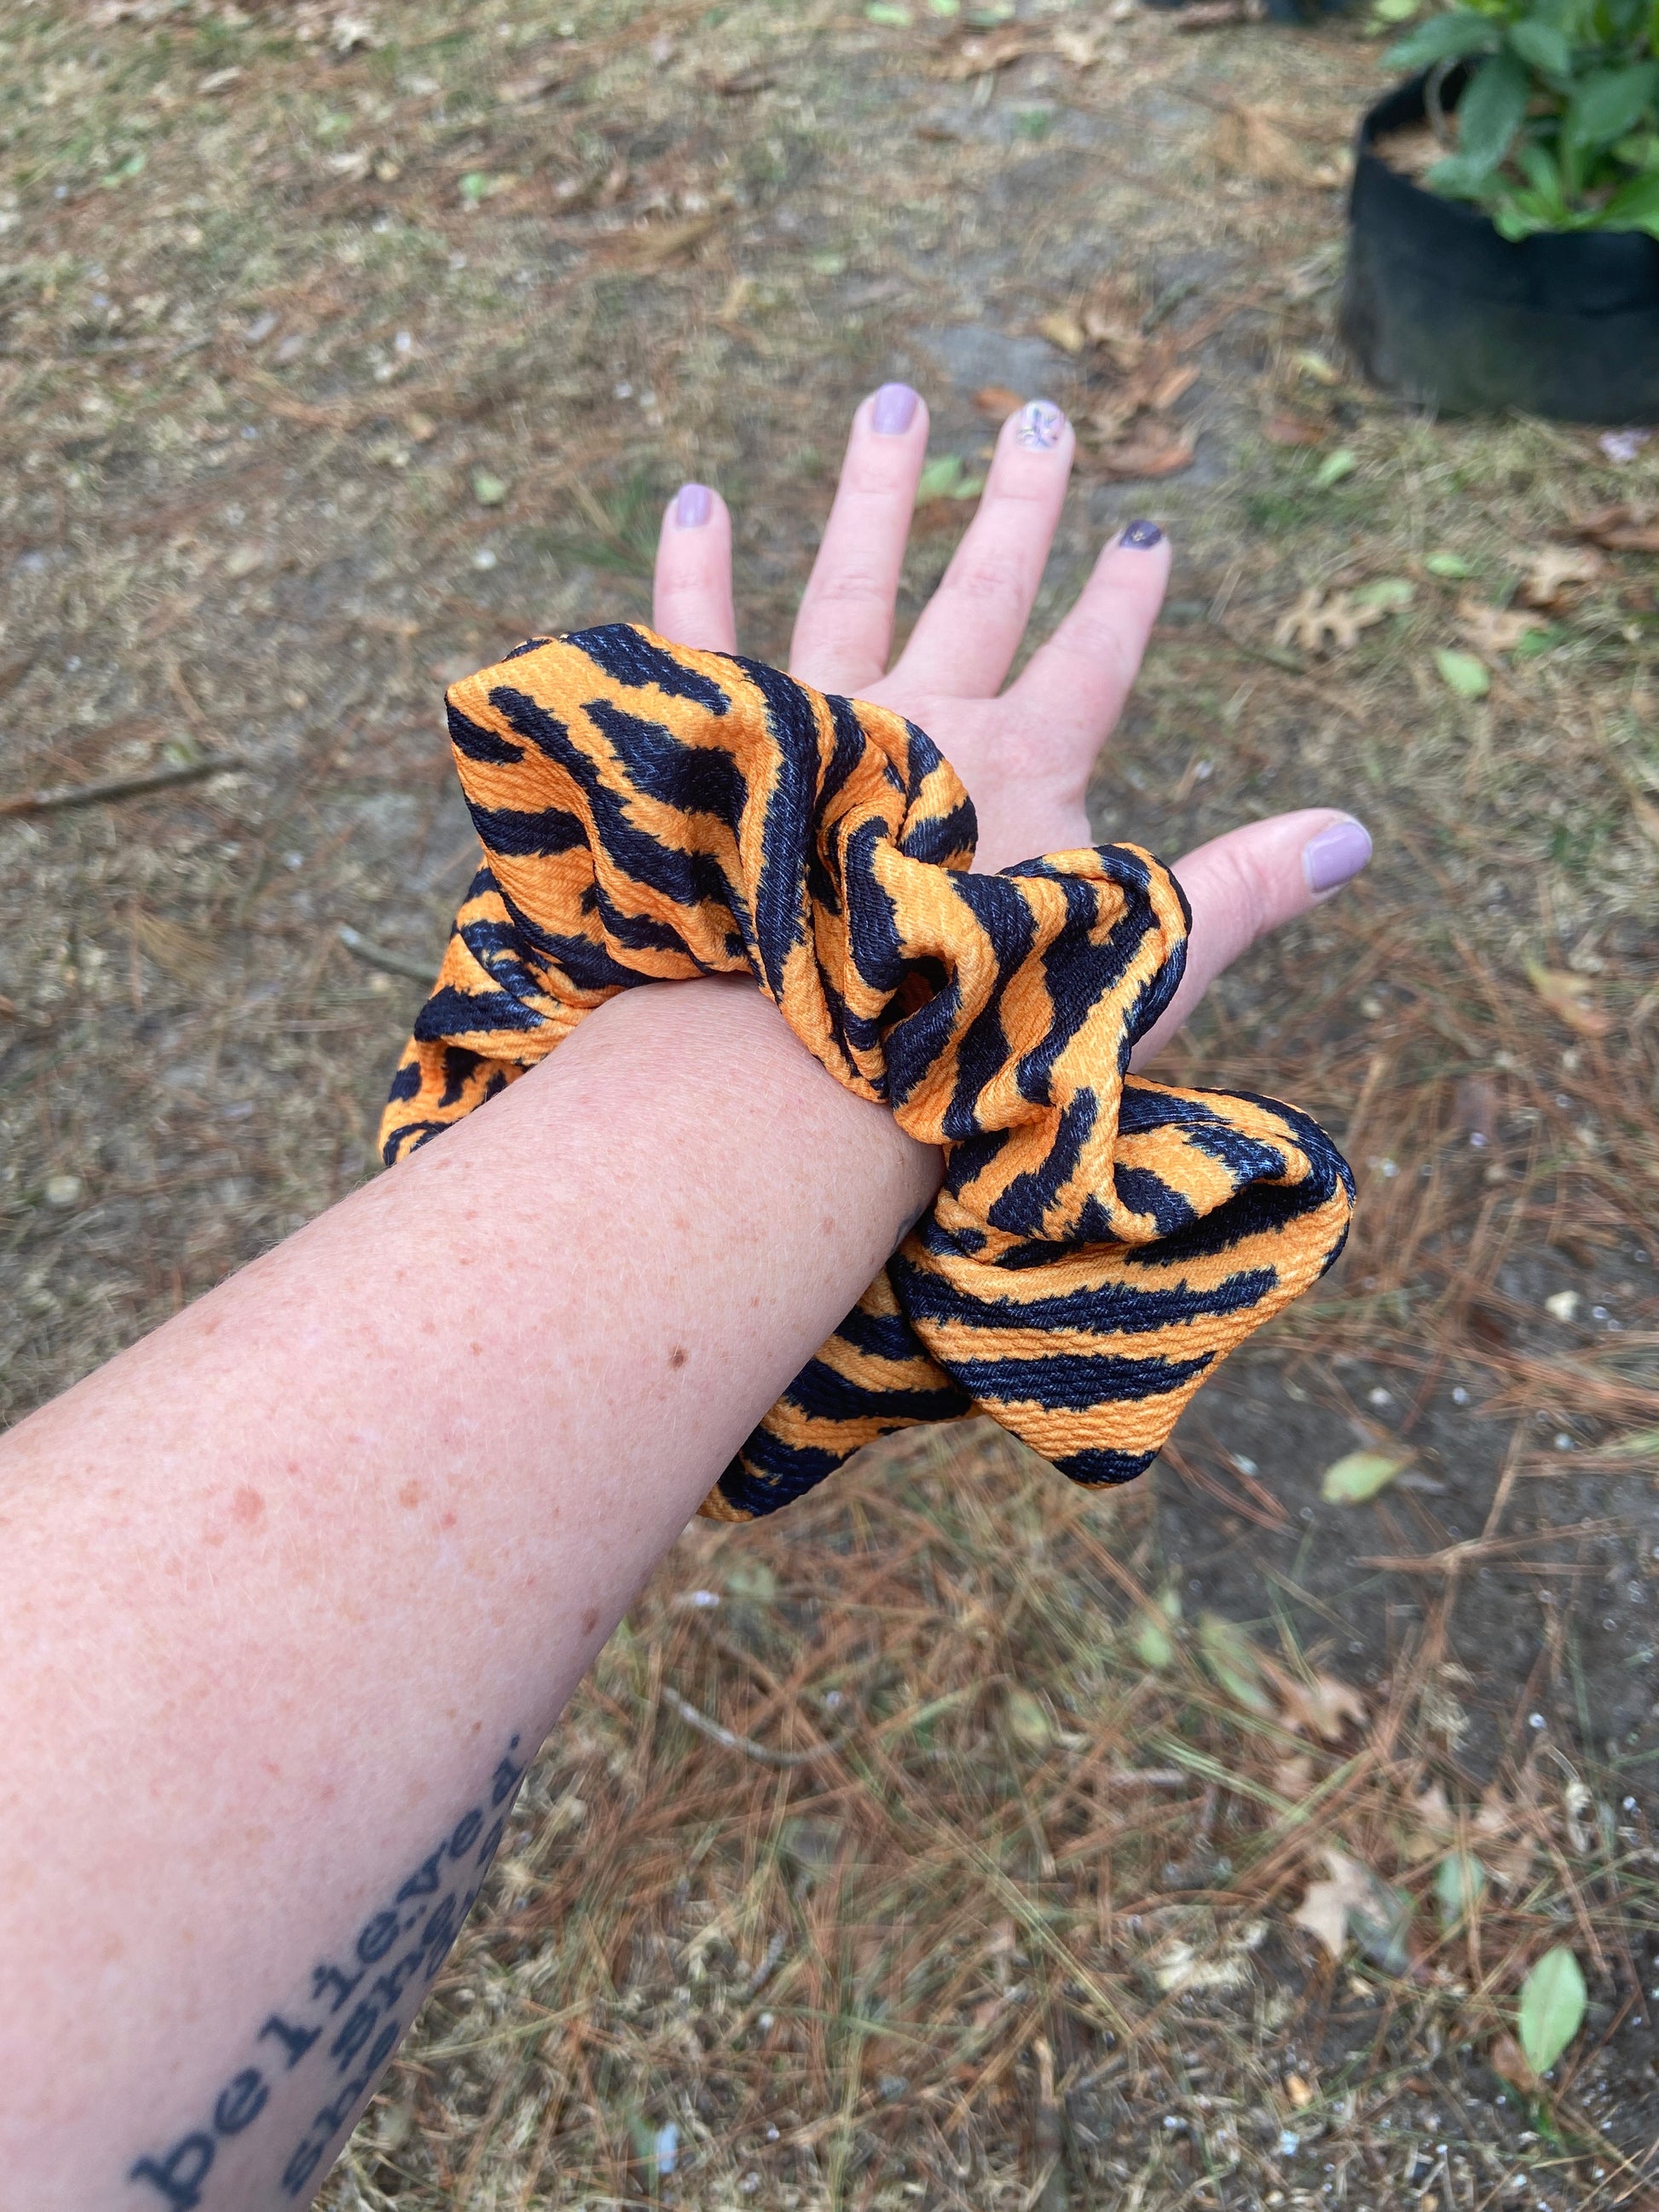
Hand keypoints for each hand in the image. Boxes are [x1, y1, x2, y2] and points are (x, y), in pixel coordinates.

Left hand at [651, 385, 1370, 1065]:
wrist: (803, 1073)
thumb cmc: (972, 1037)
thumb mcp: (1135, 968)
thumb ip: (1239, 893)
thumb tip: (1355, 835)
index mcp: (1021, 769)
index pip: (1089, 663)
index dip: (1122, 600)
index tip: (1150, 530)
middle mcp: (921, 722)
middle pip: (979, 592)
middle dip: (1016, 508)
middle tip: (1039, 418)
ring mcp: (814, 727)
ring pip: (851, 583)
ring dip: (877, 494)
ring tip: (893, 402)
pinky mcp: (721, 752)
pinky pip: (702, 641)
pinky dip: (695, 573)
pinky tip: (696, 502)